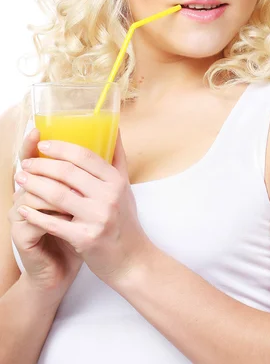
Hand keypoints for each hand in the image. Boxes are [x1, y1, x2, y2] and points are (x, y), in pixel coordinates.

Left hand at [14, 130, 150, 286]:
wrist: (131, 259)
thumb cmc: (124, 220)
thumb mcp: (125, 187)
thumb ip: (117, 158)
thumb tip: (114, 127)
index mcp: (116, 181)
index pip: (85, 156)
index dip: (61, 148)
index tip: (42, 144)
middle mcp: (109, 196)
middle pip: (68, 172)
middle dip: (42, 165)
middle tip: (25, 163)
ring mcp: (98, 217)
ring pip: (58, 194)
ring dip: (34, 185)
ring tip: (21, 179)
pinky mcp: (86, 238)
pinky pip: (54, 223)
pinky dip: (35, 214)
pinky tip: (22, 209)